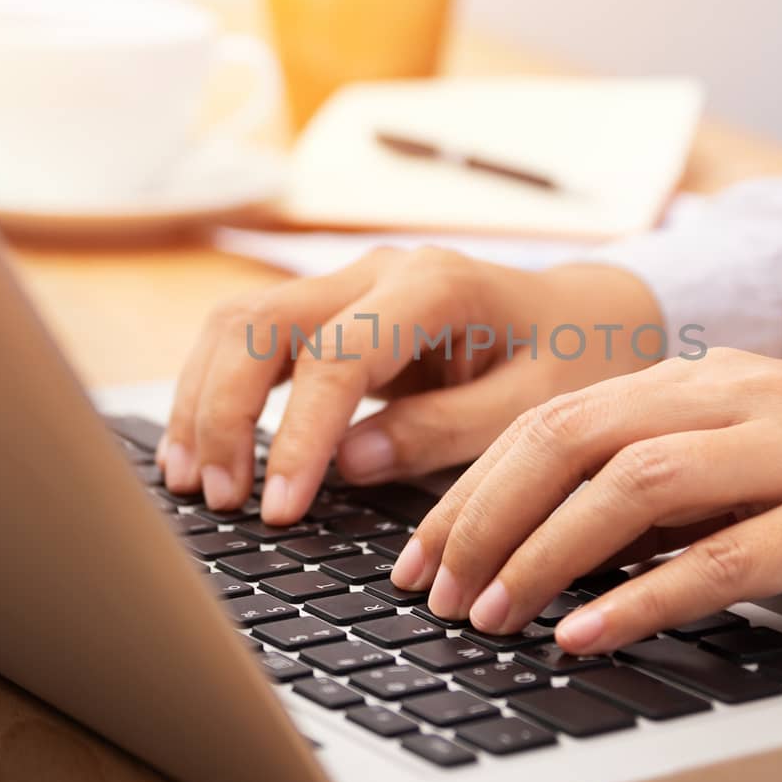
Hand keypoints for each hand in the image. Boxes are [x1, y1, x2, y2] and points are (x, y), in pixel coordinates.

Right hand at [158, 248, 665, 522]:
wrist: (588, 315)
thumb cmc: (573, 361)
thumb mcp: (535, 409)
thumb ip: (445, 432)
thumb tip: (350, 462)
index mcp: (438, 287)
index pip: (336, 355)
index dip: (298, 434)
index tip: (281, 509)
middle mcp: (380, 271)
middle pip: (260, 322)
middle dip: (223, 412)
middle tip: (222, 501)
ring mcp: (350, 283)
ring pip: (238, 323)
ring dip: (203, 399)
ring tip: (194, 482)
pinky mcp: (333, 312)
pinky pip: (252, 338)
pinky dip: (216, 390)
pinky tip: (203, 449)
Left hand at [391, 349, 781, 654]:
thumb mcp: (773, 446)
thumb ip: (679, 474)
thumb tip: (568, 534)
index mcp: (715, 378)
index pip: (559, 414)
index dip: (473, 483)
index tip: (422, 552)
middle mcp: (745, 398)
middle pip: (572, 435)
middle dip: (481, 515)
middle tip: (432, 590)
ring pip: (632, 488)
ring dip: (542, 554)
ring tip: (489, 616)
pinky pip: (726, 557)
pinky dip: (644, 600)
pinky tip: (588, 637)